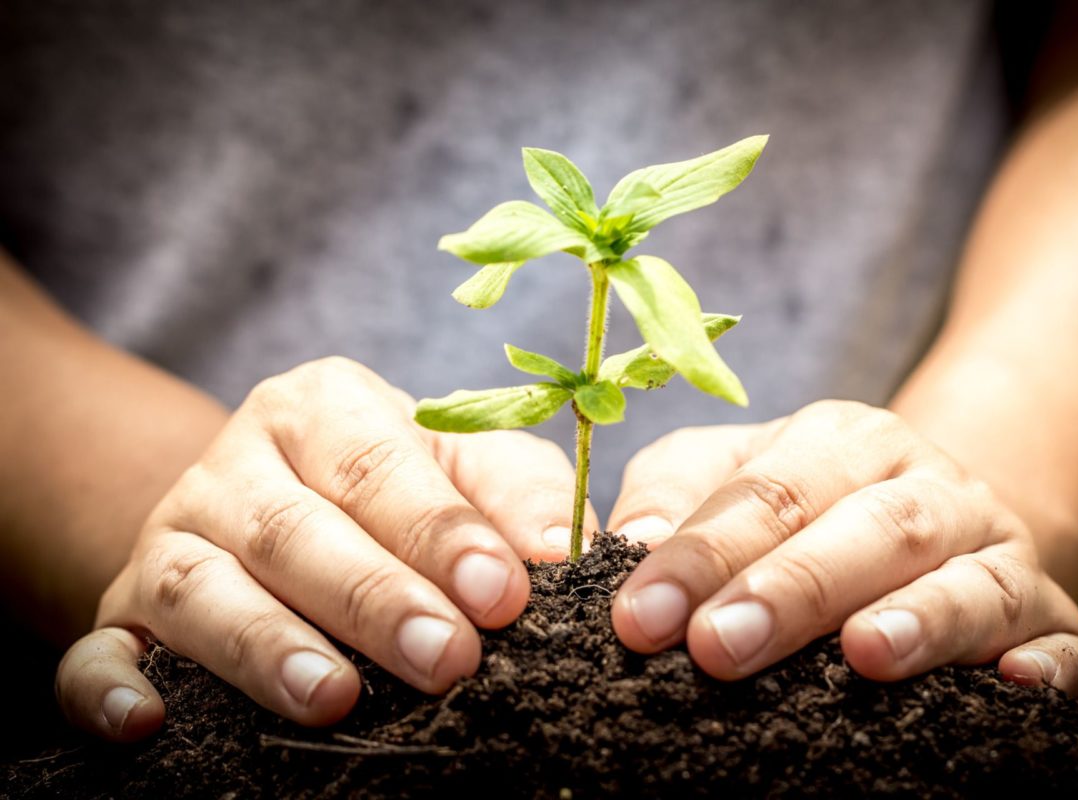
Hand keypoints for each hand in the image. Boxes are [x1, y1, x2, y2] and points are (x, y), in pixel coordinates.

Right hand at [55, 357, 597, 740]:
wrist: (276, 498)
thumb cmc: (397, 486)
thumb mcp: (464, 465)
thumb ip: (515, 497)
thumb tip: (570, 554)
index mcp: (321, 409)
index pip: (381, 466)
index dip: (440, 532)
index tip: (503, 595)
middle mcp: (236, 463)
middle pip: (297, 528)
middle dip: (374, 598)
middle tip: (447, 659)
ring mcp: (172, 537)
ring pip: (206, 588)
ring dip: (265, 645)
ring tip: (333, 697)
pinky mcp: (120, 611)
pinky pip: (98, 651)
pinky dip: (111, 688)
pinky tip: (151, 725)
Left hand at [608, 400, 1077, 706]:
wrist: (939, 523)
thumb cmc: (804, 510)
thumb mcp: (729, 478)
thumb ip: (676, 498)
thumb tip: (631, 547)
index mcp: (845, 443)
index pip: (768, 491)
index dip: (702, 554)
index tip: (638, 618)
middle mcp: (930, 488)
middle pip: (866, 527)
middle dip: (791, 588)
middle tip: (717, 648)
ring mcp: (1000, 554)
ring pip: (965, 579)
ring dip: (918, 617)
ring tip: (862, 656)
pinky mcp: (1055, 626)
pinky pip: (1066, 643)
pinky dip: (1047, 665)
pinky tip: (1016, 684)